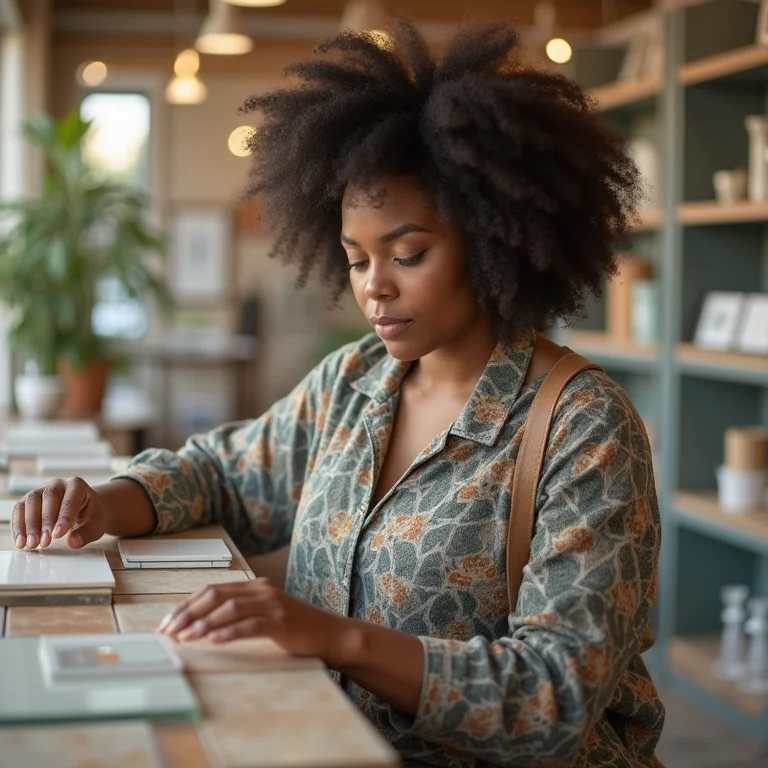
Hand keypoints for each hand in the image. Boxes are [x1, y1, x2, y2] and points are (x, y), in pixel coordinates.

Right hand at [12, 477, 107, 549]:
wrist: (84, 510)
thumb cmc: (90, 516)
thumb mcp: (95, 525)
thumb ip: (86, 534)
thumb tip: (73, 542)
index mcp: (77, 485)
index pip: (70, 499)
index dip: (63, 517)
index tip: (58, 535)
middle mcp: (58, 484)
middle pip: (48, 497)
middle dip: (45, 521)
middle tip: (44, 542)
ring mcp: (41, 490)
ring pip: (30, 502)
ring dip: (29, 525)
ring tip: (31, 544)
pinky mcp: (29, 500)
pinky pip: (19, 510)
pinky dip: (19, 527)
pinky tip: (21, 542)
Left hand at [158, 578, 350, 663]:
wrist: (328, 634)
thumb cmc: (293, 628)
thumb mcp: (263, 614)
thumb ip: (238, 613)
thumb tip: (200, 624)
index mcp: (253, 587)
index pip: (212, 590)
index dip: (187, 605)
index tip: (168, 622)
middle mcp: (260, 590)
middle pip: (216, 596)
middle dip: (189, 613)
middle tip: (170, 630)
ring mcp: (272, 605)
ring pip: (230, 609)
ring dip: (204, 623)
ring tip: (186, 637)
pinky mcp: (281, 623)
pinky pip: (250, 626)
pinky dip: (230, 632)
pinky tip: (215, 640)